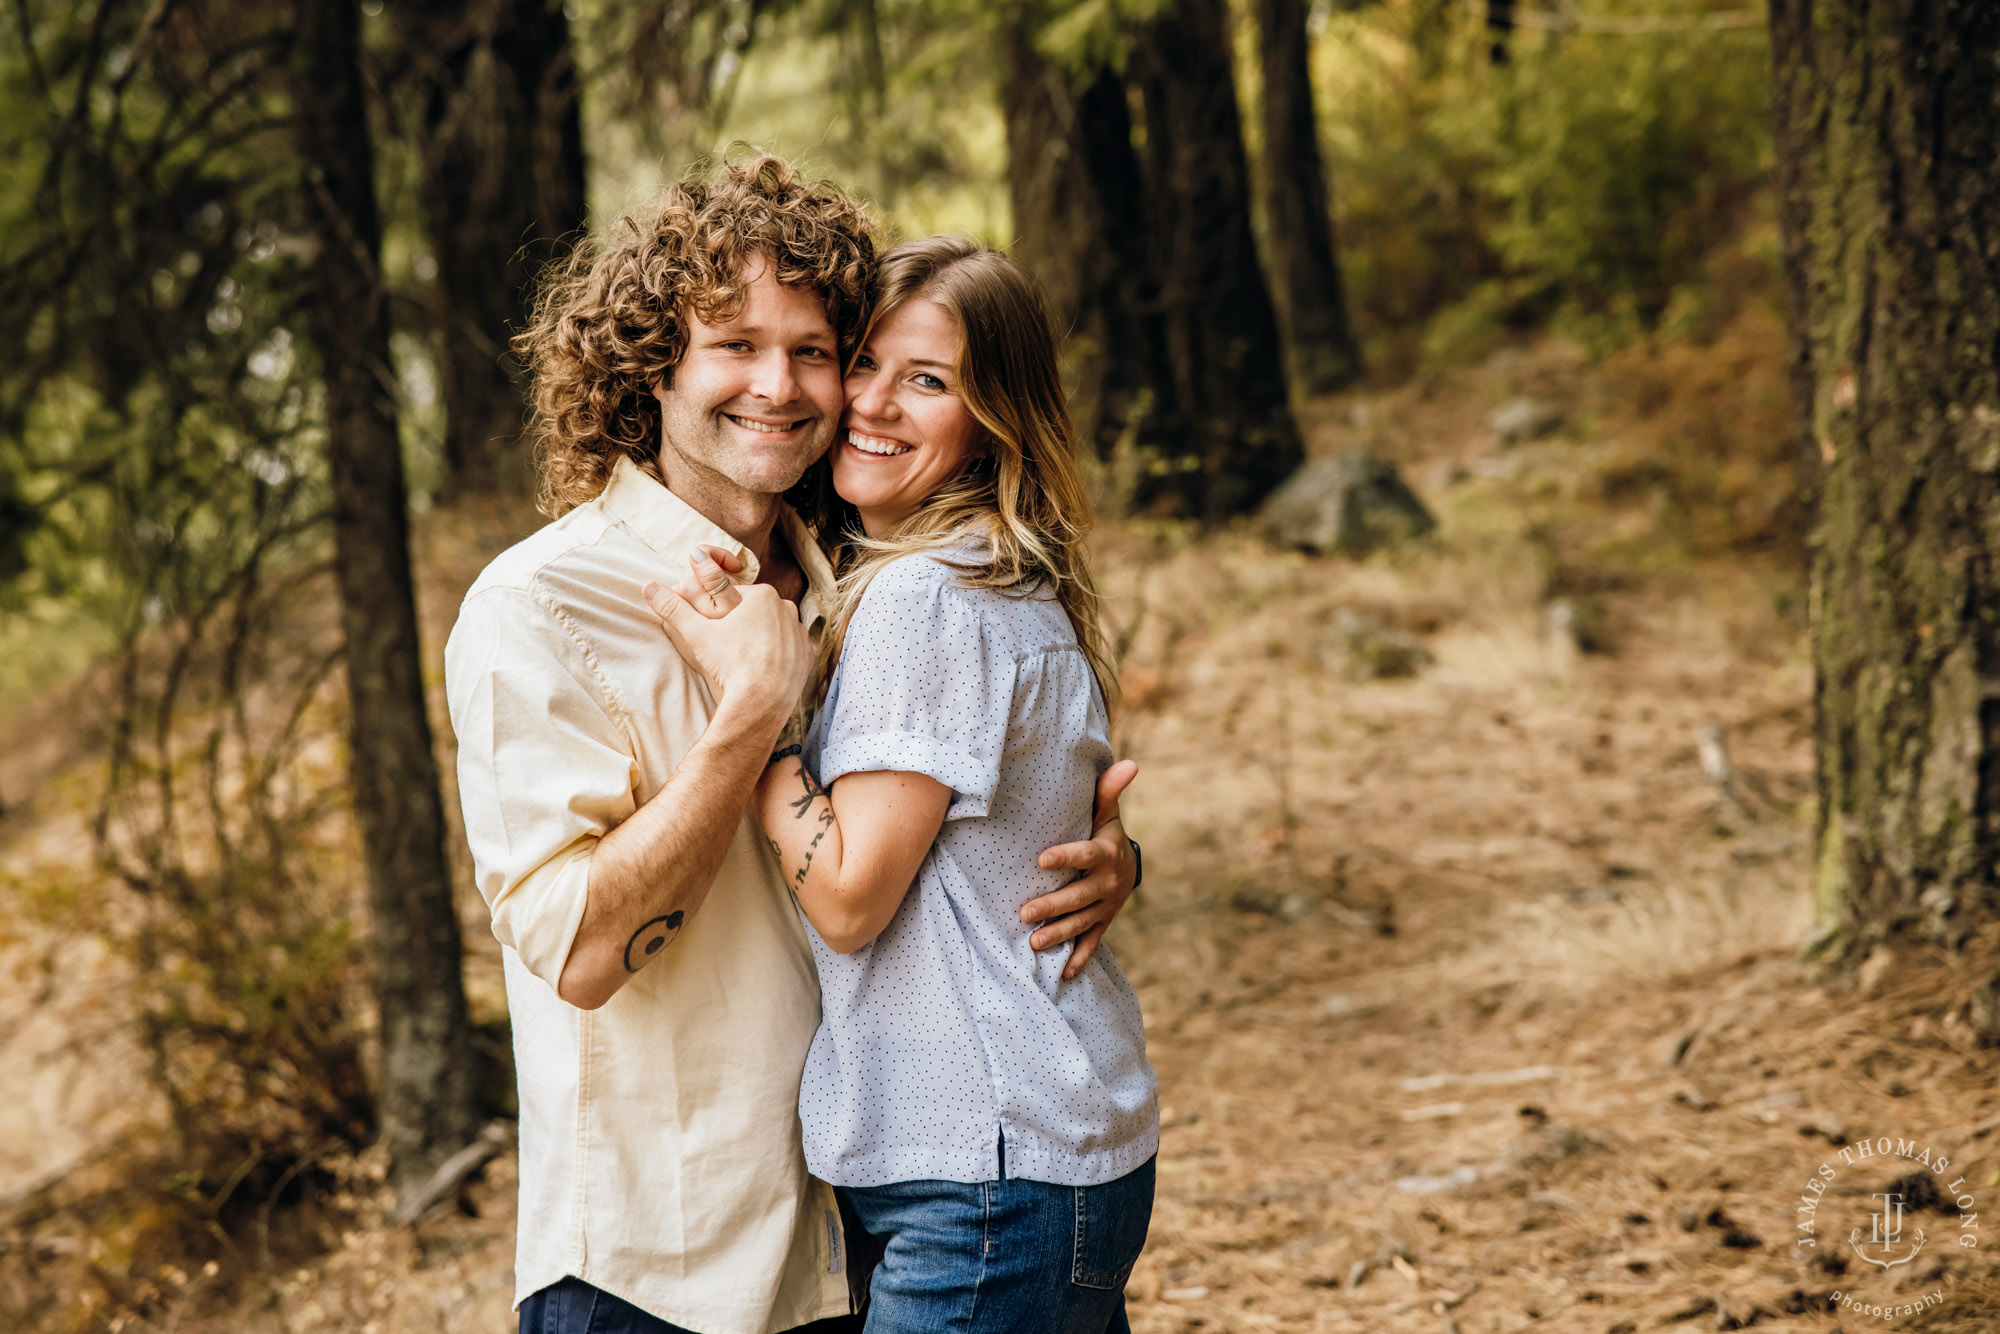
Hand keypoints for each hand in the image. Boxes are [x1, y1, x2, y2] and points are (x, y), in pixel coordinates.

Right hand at [644, 550, 807, 727]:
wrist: (759, 702)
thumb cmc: (729, 663)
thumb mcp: (696, 633)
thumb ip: (673, 608)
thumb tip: (648, 586)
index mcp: (763, 595)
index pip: (737, 598)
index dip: (723, 615)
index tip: (717, 633)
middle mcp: (788, 608)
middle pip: (758, 613)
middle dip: (744, 626)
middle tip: (728, 648)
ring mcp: (800, 632)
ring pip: (775, 631)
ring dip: (762, 640)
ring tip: (744, 660)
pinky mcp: (808, 655)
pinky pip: (791, 651)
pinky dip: (779, 658)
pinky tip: (764, 669)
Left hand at [1021, 759, 1137, 979]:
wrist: (1128, 866)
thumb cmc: (1105, 833)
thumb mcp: (1107, 814)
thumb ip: (1108, 791)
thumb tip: (1129, 762)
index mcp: (1106, 854)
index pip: (1084, 854)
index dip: (1065, 857)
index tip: (1040, 859)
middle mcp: (1107, 884)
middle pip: (1078, 897)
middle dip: (1052, 906)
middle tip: (1024, 912)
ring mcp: (1105, 907)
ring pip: (1081, 923)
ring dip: (1059, 934)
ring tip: (1034, 942)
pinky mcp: (1103, 923)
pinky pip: (1092, 943)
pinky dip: (1080, 958)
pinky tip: (1064, 974)